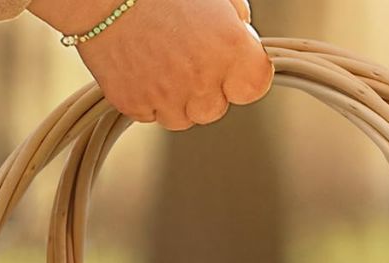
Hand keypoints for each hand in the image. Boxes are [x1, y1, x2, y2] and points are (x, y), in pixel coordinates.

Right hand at [30, 0, 272, 129]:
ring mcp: (165, 97)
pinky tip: (140, 65)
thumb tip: (241, 35)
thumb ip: (236, 19)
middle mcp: (201, 80)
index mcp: (229, 48)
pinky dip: (147, 96)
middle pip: (216, 108)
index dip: (243, 74)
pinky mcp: (133, 105)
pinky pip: (150, 114)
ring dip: (177, 97)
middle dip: (206, 87)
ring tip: (161, 59)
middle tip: (186, 54)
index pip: (254, 87)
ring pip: (182, 118)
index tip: (233, 63)